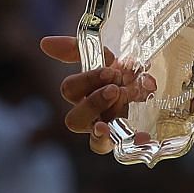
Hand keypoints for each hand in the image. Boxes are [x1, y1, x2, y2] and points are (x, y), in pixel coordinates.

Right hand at [38, 36, 155, 155]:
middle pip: (74, 121)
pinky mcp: (123, 143)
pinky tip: (144, 135)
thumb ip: (76, 49)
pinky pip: (122, 149)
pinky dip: (132, 142)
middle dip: (94, 103)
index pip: (69, 90)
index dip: (87, 81)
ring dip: (112, 118)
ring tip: (129, 101)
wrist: (149, 85)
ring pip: (95, 139)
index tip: (110, 70)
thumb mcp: (103, 56)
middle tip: (115, 88)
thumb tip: (44, 43)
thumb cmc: (120, 72)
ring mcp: (104, 133)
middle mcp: (88, 116)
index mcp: (81, 93)